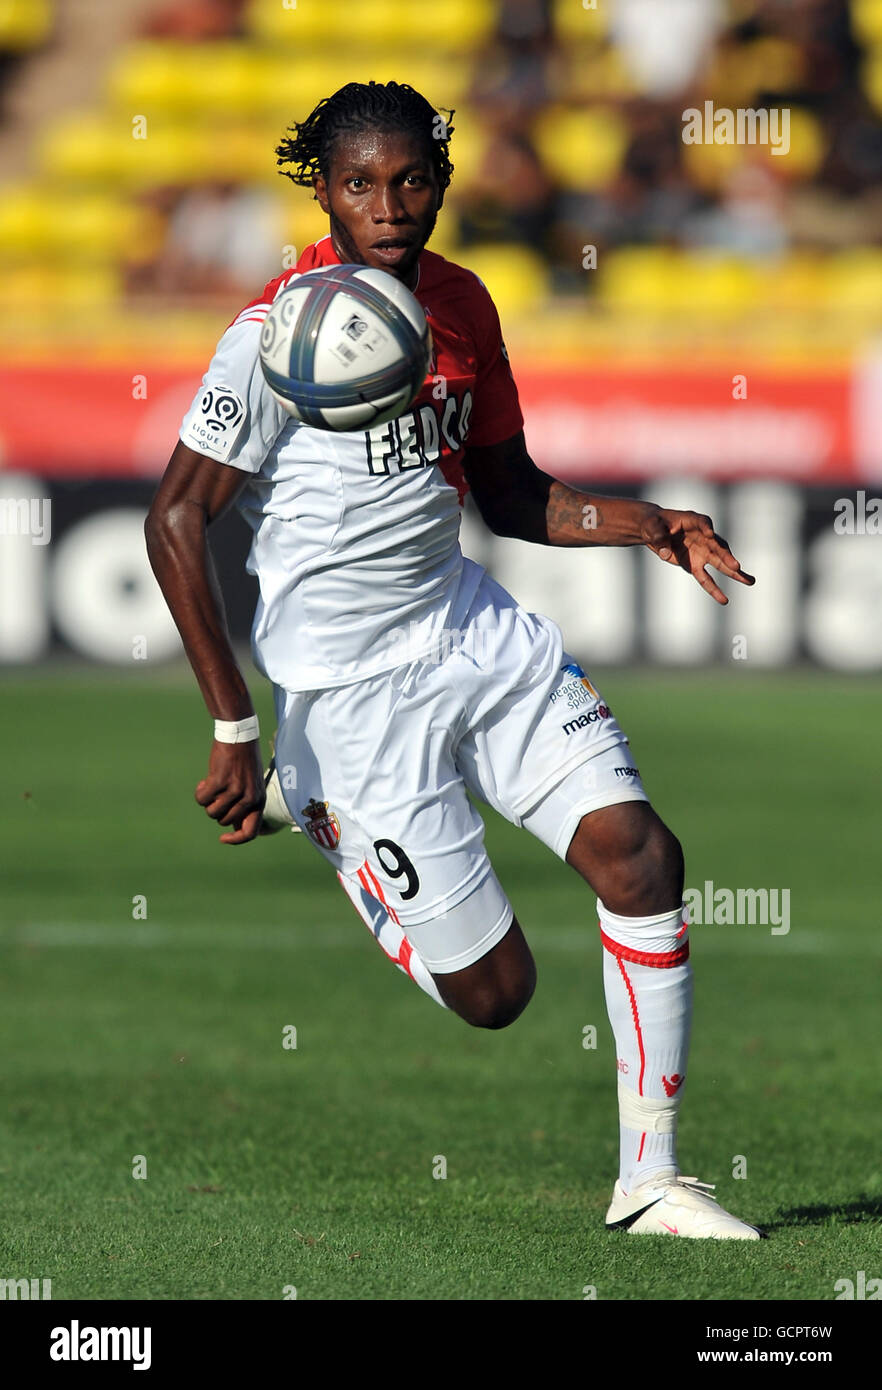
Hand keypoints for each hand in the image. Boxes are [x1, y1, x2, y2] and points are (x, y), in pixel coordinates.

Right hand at [195, 740, 265, 843]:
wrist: (239, 735)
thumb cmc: (243, 760)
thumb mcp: (251, 783)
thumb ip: (245, 804)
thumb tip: (233, 826)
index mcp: (259, 800)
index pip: (250, 832)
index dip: (235, 839)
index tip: (222, 838)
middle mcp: (249, 798)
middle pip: (223, 821)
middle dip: (215, 810)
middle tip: (216, 794)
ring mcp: (235, 791)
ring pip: (211, 811)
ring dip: (207, 801)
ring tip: (211, 785)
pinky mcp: (220, 782)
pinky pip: (202, 798)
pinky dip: (199, 792)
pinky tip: (204, 781)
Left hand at [641, 507, 755, 604]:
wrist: (654, 531)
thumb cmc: (653, 525)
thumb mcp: (651, 528)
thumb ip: (658, 538)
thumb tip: (664, 553)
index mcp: (691, 521)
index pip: (703, 523)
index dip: (707, 528)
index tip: (710, 534)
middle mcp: (702, 536)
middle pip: (717, 545)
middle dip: (726, 556)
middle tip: (737, 566)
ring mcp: (701, 551)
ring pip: (719, 563)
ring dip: (733, 573)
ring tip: (750, 581)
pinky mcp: (695, 564)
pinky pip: (705, 578)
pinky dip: (714, 589)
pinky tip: (724, 600)